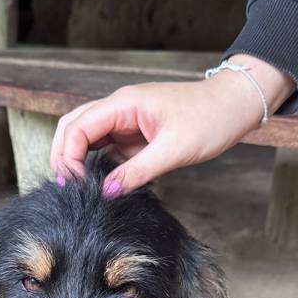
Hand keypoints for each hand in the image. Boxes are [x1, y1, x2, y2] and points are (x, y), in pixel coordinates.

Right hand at [50, 55, 294, 196]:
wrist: (234, 106)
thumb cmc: (209, 120)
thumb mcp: (173, 151)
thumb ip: (137, 172)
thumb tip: (106, 192)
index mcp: (123, 104)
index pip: (77, 127)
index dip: (67, 157)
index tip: (74, 185)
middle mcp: (118, 108)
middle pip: (72, 127)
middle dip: (62, 156)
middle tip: (67, 189)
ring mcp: (125, 120)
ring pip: (85, 136)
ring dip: (77, 160)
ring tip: (79, 189)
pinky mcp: (134, 133)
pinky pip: (105, 146)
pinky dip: (96, 163)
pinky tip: (100, 183)